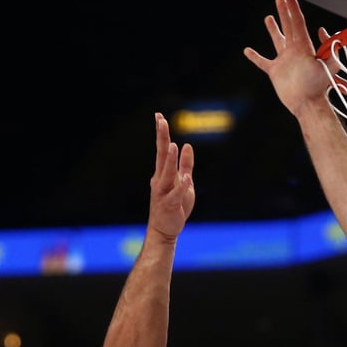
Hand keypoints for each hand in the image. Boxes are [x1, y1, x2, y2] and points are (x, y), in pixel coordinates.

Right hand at [148, 112, 194, 242]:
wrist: (164, 230)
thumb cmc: (174, 206)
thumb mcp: (184, 182)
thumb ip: (186, 165)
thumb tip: (187, 145)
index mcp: (163, 173)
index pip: (161, 150)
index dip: (161, 133)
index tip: (159, 116)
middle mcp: (160, 180)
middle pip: (161, 156)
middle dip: (161, 138)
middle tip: (160, 120)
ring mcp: (163, 192)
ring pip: (166, 173)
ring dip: (169, 160)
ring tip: (172, 145)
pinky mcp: (169, 205)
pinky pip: (175, 194)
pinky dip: (181, 186)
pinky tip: (186, 178)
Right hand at [243, 0, 339, 115]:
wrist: (307, 104)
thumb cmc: (318, 87)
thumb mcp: (329, 66)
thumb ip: (331, 50)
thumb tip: (323, 32)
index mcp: (304, 46)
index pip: (298, 22)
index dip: (293, 8)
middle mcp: (294, 51)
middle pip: (288, 26)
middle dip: (285, 11)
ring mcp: (284, 61)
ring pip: (277, 40)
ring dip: (273, 29)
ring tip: (268, 18)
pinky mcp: (275, 72)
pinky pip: (263, 62)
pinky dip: (255, 57)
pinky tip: (248, 50)